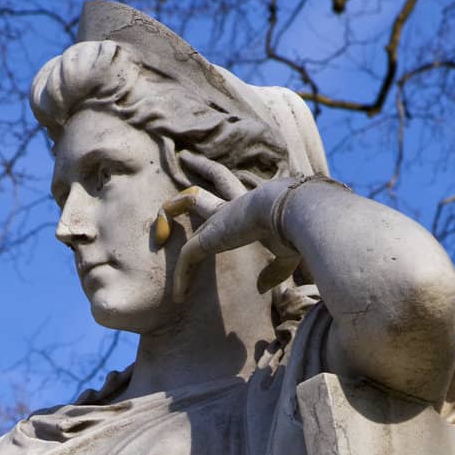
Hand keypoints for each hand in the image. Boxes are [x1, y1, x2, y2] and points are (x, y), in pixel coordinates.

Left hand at [157, 152, 302, 302]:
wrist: (293, 215)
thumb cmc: (295, 232)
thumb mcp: (285, 256)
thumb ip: (273, 272)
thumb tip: (261, 286)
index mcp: (252, 206)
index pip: (236, 187)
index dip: (226, 181)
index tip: (219, 172)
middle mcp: (233, 205)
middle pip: (211, 179)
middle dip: (199, 167)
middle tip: (186, 158)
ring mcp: (218, 218)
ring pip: (188, 204)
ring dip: (171, 210)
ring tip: (159, 221)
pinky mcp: (207, 238)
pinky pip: (186, 257)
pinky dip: (181, 276)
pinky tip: (178, 295)